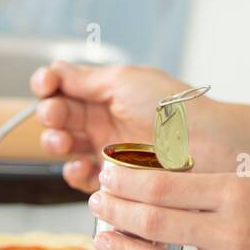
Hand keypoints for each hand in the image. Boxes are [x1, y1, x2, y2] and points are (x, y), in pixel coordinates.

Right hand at [30, 61, 220, 193]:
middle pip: (59, 116)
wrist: (205, 143)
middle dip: (49, 114)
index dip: (48, 85)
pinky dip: (74, 172)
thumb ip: (85, 79)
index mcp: (107, 92)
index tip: (44, 85)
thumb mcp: (125, 82)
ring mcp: (108, 149)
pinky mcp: (115, 179)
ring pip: (65, 147)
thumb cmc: (170, 106)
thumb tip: (53, 69)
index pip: (64, 86)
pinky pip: (84, 179)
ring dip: (54, 142)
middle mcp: (104, 119)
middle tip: (55, 115)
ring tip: (61, 141)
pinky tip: (80, 165)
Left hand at [88, 161, 249, 249]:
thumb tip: (156, 183)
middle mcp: (231, 231)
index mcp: (235, 192)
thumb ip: (211, 185)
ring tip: (105, 239)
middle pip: (153, 223)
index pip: (161, 186)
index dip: (125, 182)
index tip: (107, 176)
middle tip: (97, 204)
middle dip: (115, 211)